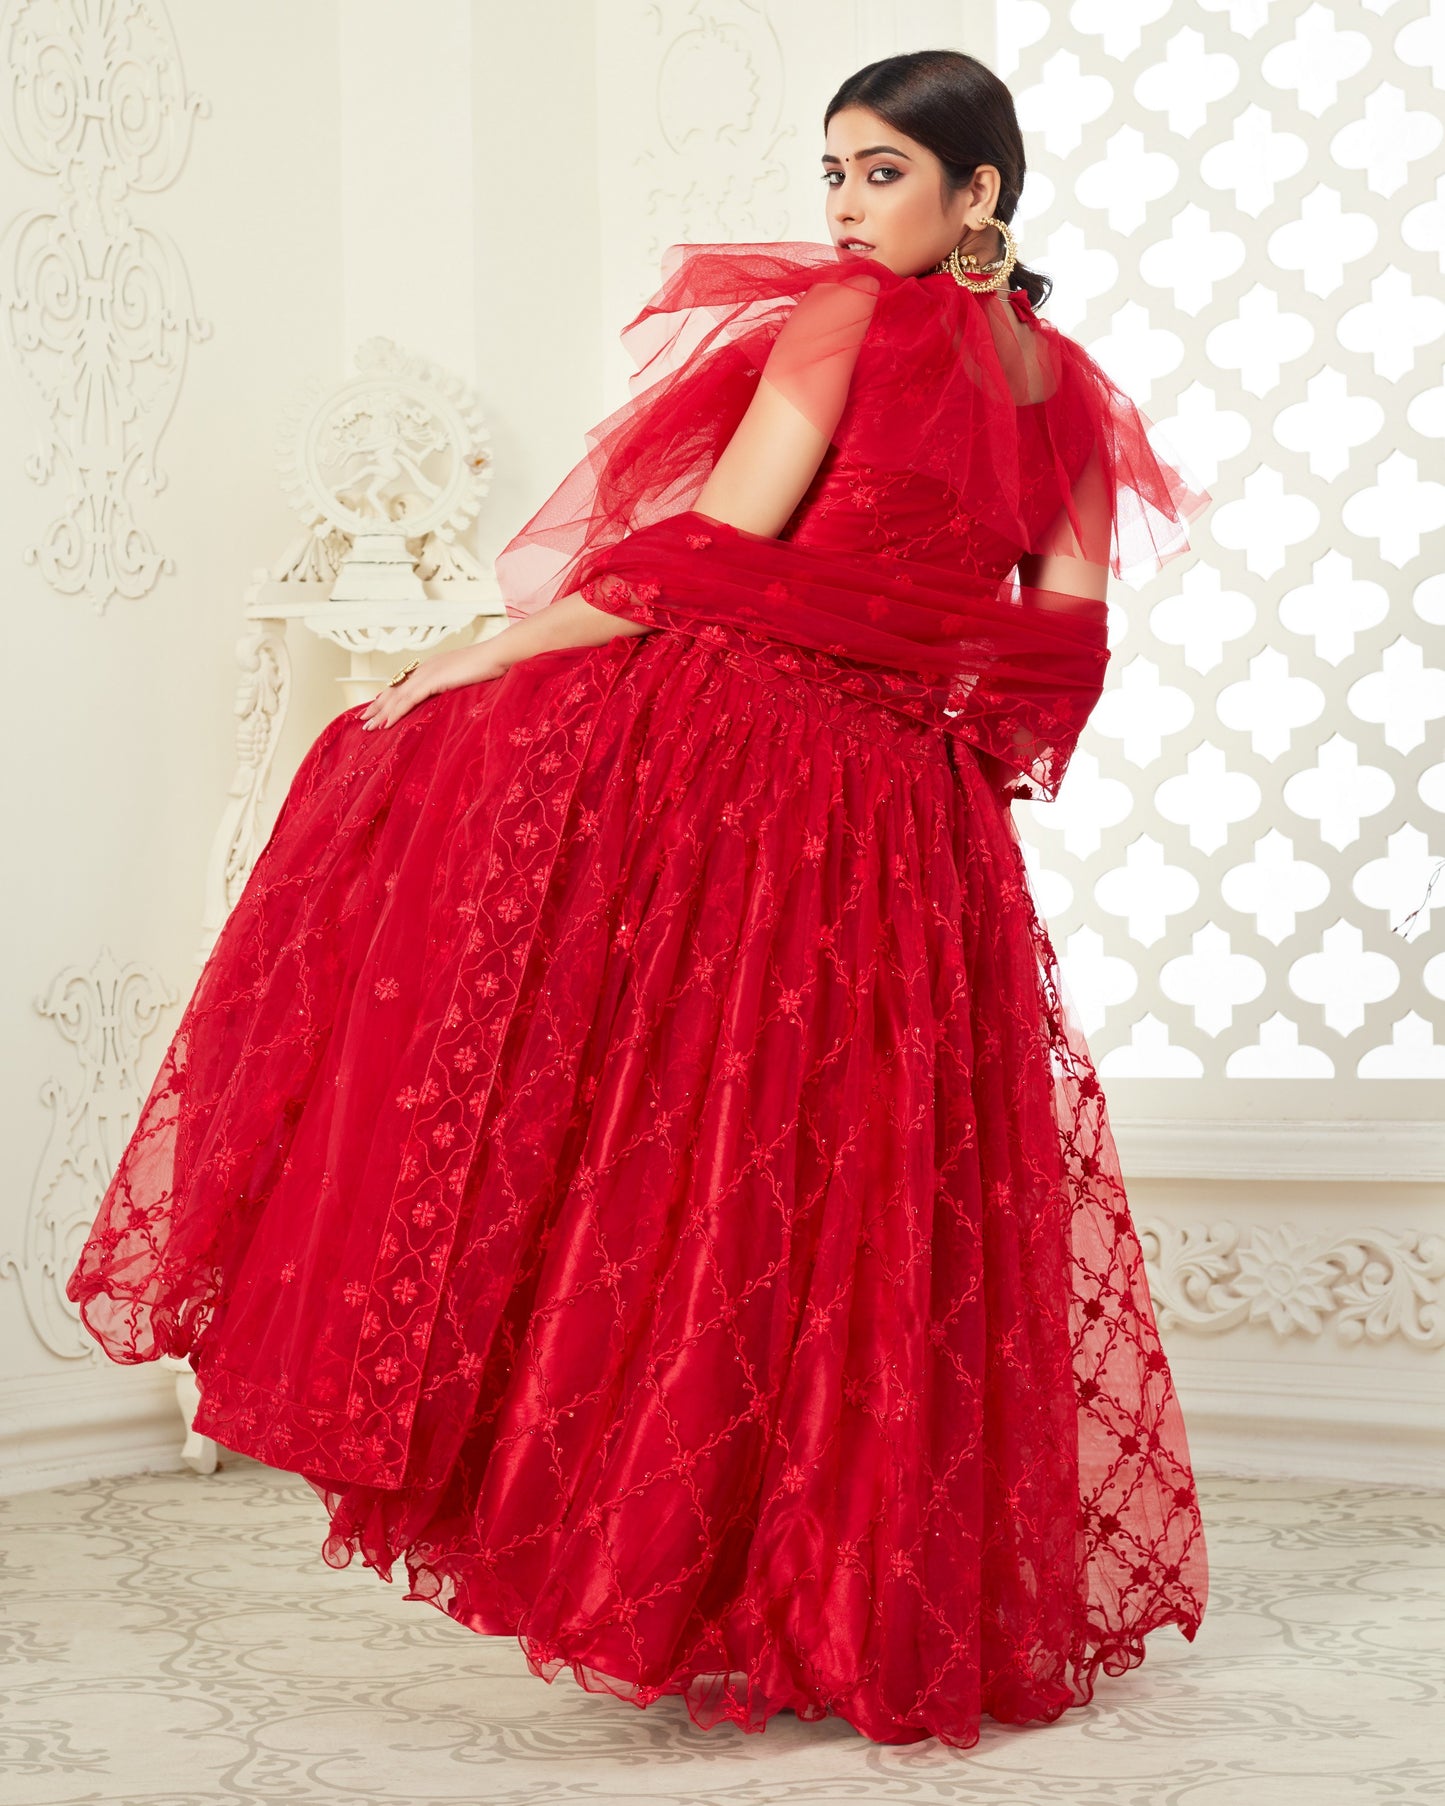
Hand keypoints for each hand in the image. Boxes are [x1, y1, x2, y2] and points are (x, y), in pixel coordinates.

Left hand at [359, 640, 509, 729]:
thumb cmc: (491, 667)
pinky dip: (394, 712)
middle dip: (378, 706)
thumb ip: (457, 687)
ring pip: (397, 696)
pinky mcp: (432, 681)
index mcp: (433, 667)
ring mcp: (428, 674)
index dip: (389, 697)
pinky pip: (408, 700)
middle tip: (363, 719)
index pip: (405, 684)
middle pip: (395, 689)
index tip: (377, 707)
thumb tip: (455, 699)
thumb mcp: (469, 680)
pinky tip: (385, 723)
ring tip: (368, 726)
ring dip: (381, 712)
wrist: (499, 655)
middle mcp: (425, 668)